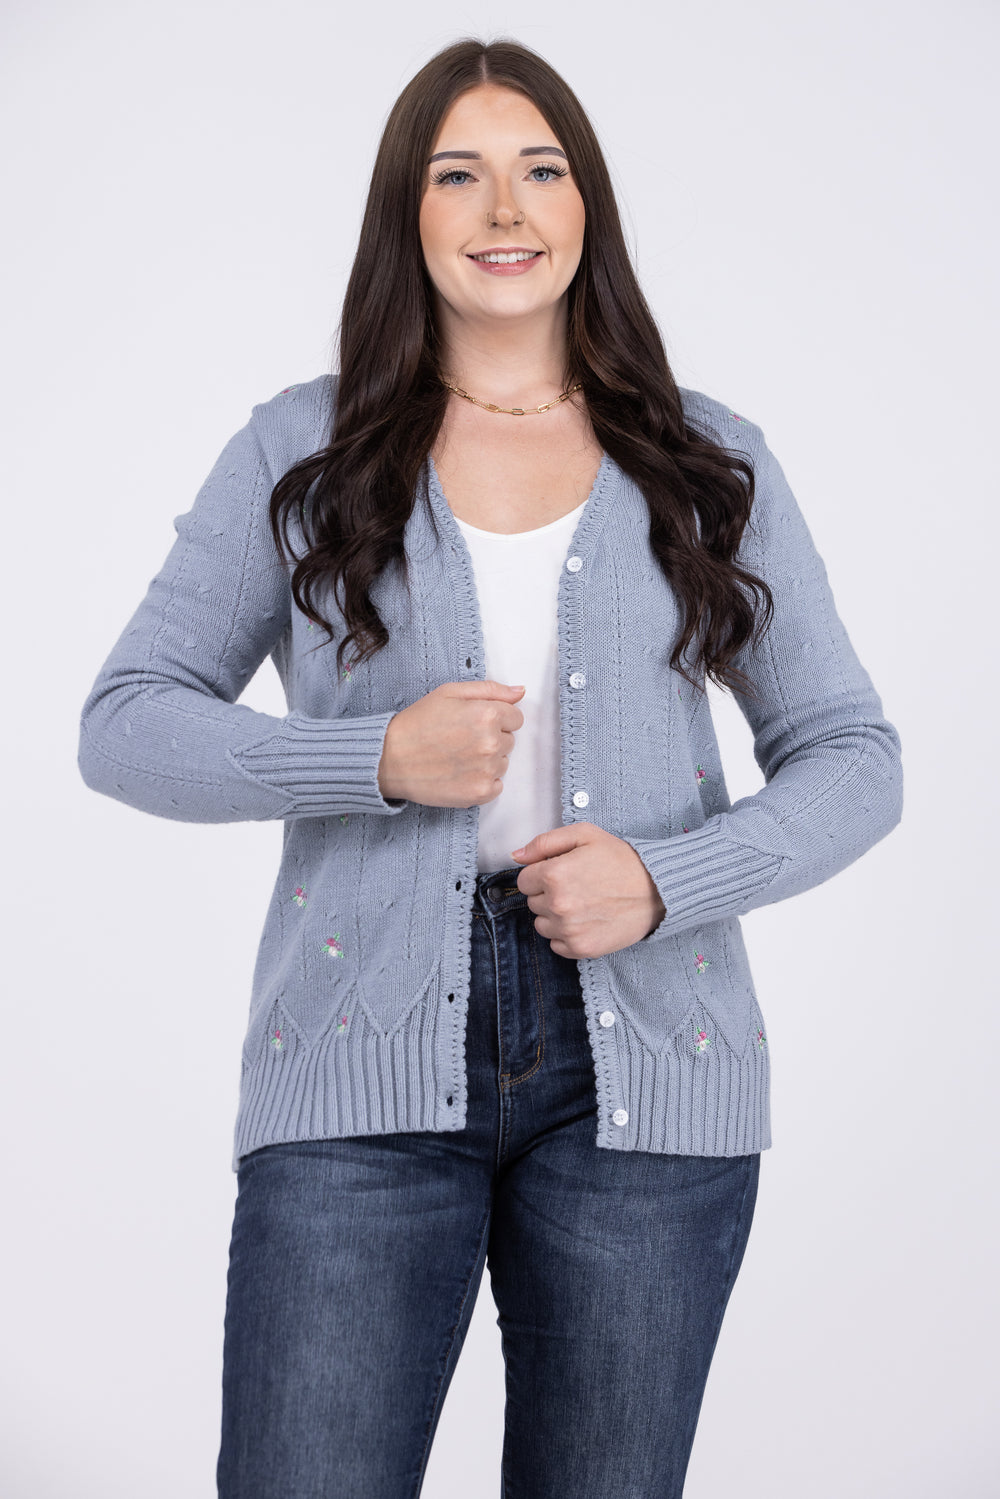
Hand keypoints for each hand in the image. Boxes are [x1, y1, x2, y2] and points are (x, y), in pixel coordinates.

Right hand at [377, 680, 524, 807]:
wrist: (389, 759)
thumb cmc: (417, 724)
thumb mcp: (450, 693)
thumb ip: (490, 690)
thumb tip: (520, 691)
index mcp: (487, 714)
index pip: (516, 717)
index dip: (495, 718)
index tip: (474, 723)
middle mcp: (491, 743)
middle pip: (510, 740)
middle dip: (491, 738)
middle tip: (460, 739)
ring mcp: (487, 770)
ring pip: (503, 763)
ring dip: (487, 760)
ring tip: (456, 756)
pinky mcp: (480, 793)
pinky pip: (497, 785)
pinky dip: (482, 781)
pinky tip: (460, 773)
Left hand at [510, 822, 666, 958]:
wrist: (656, 890)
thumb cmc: (621, 860)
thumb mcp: (585, 835)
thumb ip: (545, 842)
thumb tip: (517, 855)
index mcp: (554, 874)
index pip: (524, 880)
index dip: (541, 874)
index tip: (561, 872)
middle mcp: (558, 905)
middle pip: (532, 902)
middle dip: (548, 893)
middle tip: (577, 886)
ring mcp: (569, 929)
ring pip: (542, 925)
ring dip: (555, 916)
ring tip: (582, 903)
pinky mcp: (581, 948)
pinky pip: (556, 945)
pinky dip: (566, 935)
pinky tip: (586, 920)